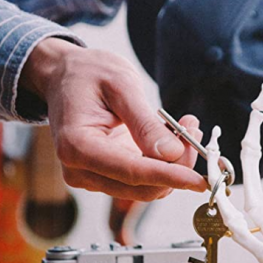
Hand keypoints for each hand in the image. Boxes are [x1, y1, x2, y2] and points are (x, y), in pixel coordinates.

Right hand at [20, 38, 206, 199]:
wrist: (64, 78)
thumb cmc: (87, 74)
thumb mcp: (121, 85)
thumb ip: (145, 122)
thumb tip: (172, 154)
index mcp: (77, 146)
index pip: (132, 172)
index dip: (169, 177)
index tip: (199, 181)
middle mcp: (81, 170)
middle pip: (143, 186)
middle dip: (176, 167)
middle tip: (195, 133)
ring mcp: (92, 178)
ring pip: (146, 187)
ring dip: (174, 166)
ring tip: (186, 129)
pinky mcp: (105, 178)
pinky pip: (143, 181)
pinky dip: (164, 165)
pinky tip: (174, 139)